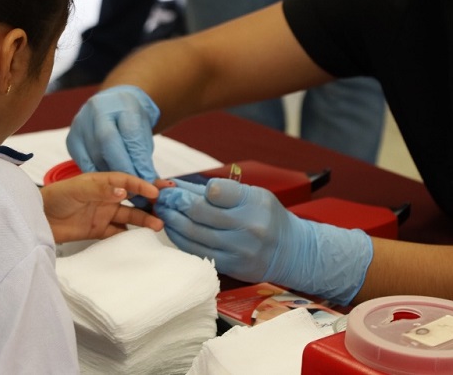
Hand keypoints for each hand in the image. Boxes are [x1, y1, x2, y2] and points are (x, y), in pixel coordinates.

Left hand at [41, 172, 164, 242]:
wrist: (36, 219)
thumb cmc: (54, 197)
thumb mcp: (77, 189)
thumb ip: (100, 190)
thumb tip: (124, 191)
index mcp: (102, 182)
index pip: (127, 181)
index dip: (142, 185)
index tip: (156, 192)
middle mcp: (106, 197)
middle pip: (133, 198)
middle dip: (151, 202)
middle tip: (167, 207)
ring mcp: (103, 214)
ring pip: (130, 216)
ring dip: (144, 220)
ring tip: (158, 226)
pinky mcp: (98, 230)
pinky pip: (118, 233)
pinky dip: (129, 235)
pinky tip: (140, 238)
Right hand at [66, 85, 159, 181]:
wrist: (114, 106)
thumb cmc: (132, 120)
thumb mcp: (144, 132)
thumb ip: (143, 155)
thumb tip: (149, 181)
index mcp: (120, 103)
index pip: (130, 132)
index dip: (138, 158)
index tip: (147, 179)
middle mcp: (96, 110)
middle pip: (108, 141)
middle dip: (123, 168)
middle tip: (135, 189)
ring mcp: (80, 123)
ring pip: (94, 154)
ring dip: (110, 175)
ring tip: (125, 191)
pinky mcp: (72, 139)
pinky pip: (84, 162)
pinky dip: (97, 175)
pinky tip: (108, 185)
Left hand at [155, 178, 372, 304]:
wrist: (292, 251)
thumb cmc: (268, 217)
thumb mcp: (253, 195)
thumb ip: (220, 191)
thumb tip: (181, 185)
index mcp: (255, 204)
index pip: (217, 192)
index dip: (192, 189)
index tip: (177, 186)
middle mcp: (248, 228)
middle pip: (200, 213)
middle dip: (175, 203)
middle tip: (160, 197)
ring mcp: (239, 250)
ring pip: (194, 234)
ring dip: (172, 221)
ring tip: (161, 211)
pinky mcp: (231, 267)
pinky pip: (198, 252)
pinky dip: (181, 240)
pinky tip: (172, 230)